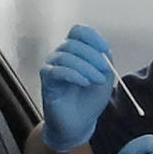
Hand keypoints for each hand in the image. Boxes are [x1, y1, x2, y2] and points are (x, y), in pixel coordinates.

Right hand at [39, 25, 112, 152]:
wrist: (79, 123)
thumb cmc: (90, 99)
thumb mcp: (104, 76)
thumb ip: (104, 60)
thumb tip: (102, 50)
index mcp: (74, 50)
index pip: (78, 31)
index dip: (92, 37)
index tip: (106, 50)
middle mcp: (60, 54)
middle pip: (73, 43)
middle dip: (93, 56)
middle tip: (105, 70)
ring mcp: (51, 66)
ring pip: (66, 56)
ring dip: (86, 67)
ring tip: (98, 80)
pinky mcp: (46, 80)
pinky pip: (57, 71)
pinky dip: (74, 74)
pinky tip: (85, 83)